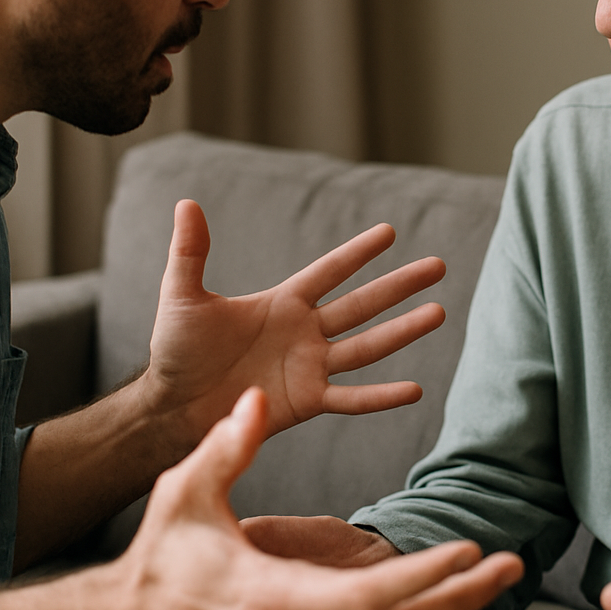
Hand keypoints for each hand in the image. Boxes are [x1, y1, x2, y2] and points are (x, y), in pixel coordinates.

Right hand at [97, 388, 524, 609]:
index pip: (370, 599)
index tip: (467, 550)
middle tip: (510, 564)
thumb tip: (256, 398)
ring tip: (491, 582)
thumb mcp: (185, 495)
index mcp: (272, 600)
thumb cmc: (159, 561)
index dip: (424, 578)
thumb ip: (226, 447)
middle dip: (459, 599)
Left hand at [146, 199, 447, 441]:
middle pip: (362, 304)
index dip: (358, 252)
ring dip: (403, 331)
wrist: (171, 407)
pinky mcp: (307, 402)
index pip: (329, 272)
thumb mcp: (182, 296)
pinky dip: (382, 396)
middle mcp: (305, 332)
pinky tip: (415, 389)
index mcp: (283, 302)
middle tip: (437, 266)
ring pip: (368, 345)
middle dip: (399, 285)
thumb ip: (190, 252)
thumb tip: (187, 202)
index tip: (389, 231)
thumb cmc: (176, 351)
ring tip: (439, 313)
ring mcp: (310, 367)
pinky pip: (351, 398)